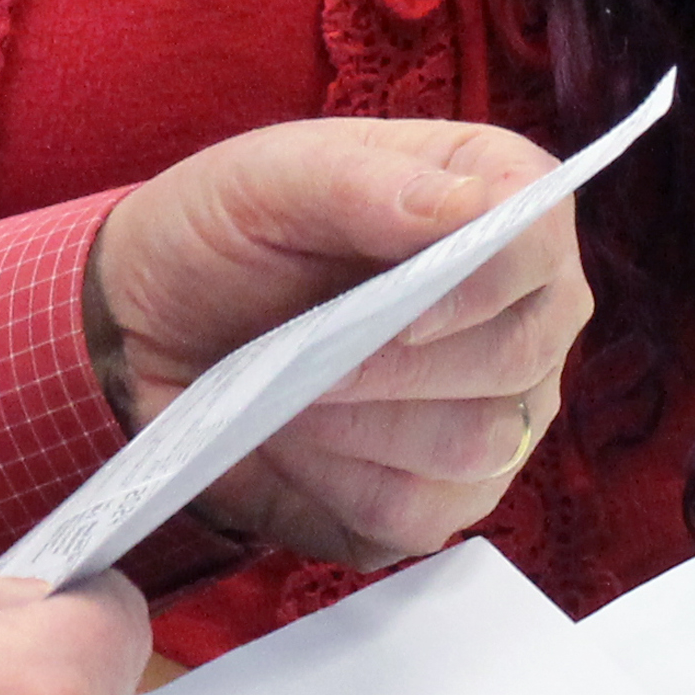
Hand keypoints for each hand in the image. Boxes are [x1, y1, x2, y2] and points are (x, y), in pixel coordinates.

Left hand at [88, 119, 597, 569]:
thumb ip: (365, 182)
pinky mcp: (448, 493)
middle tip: (305, 358)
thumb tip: (473, 206)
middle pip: (518, 355)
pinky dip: (345, 485)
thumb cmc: (225, 233)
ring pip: (481, 444)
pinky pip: (428, 513)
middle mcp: (521, 307)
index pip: (537, 240)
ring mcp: (498, 407)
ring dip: (365, 427)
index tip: (399, 313)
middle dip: (401, 367)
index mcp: (493, 196)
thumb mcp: (266, 181)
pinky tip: (293, 442)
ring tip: (287, 394)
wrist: (157, 328)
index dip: (482, 283)